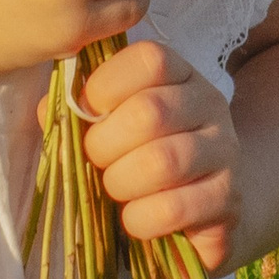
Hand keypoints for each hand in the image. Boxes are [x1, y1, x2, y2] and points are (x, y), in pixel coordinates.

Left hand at [79, 39, 241, 273]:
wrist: (201, 208)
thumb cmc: (141, 157)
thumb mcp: (111, 125)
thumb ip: (79, 112)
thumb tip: (48, 110)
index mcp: (180, 74)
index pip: (149, 59)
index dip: (105, 86)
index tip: (87, 113)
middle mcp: (209, 104)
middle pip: (150, 112)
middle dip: (105, 144)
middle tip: (97, 161)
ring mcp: (226, 150)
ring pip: (162, 162)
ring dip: (121, 182)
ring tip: (115, 190)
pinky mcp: (230, 199)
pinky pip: (175, 208)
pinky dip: (141, 218)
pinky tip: (134, 219)